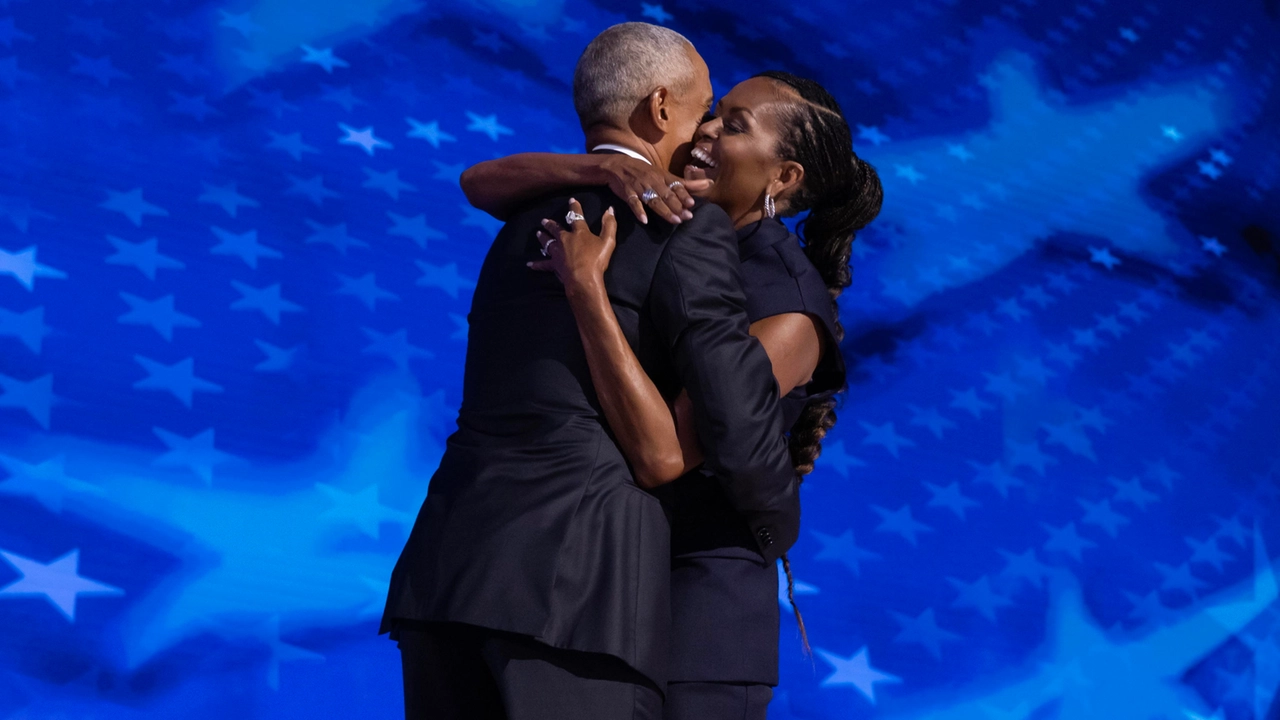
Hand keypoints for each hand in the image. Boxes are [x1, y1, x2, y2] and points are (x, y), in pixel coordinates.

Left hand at [529, 199, 616, 291]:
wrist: (583, 278)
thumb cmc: (596, 260)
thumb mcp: (608, 241)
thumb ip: (609, 225)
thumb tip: (609, 209)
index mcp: (578, 233)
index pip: (576, 216)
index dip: (574, 207)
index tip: (571, 200)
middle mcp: (565, 239)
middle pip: (556, 229)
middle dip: (550, 224)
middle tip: (543, 220)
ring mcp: (557, 252)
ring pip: (547, 242)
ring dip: (543, 237)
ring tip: (538, 233)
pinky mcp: (554, 264)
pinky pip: (544, 264)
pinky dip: (537, 264)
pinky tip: (529, 264)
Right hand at [595, 155, 709, 224]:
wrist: (617, 165)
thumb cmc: (643, 171)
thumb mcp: (663, 174)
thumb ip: (683, 183)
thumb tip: (706, 184)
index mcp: (662, 176)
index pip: (675, 185)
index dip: (684, 194)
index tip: (692, 203)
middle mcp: (653, 181)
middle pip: (666, 195)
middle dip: (677, 205)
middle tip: (687, 216)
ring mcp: (639, 187)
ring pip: (653, 200)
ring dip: (664, 210)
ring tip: (674, 220)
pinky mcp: (627, 192)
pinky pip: (633, 202)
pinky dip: (638, 210)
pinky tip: (644, 219)